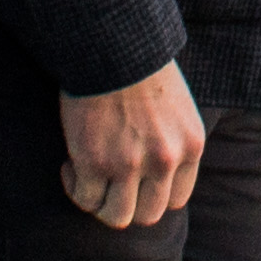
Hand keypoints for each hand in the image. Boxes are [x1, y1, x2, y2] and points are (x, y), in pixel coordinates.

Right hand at [60, 62, 208, 227]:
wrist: (111, 43)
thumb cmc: (139, 65)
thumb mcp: (176, 106)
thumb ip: (172, 140)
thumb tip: (154, 171)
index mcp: (190, 146)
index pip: (176, 199)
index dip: (151, 194)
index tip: (133, 181)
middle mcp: (165, 161)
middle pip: (148, 215)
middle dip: (126, 204)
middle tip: (108, 184)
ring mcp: (130, 165)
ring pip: (117, 217)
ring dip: (99, 203)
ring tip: (88, 178)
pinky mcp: (94, 162)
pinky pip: (84, 198)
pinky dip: (75, 187)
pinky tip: (70, 165)